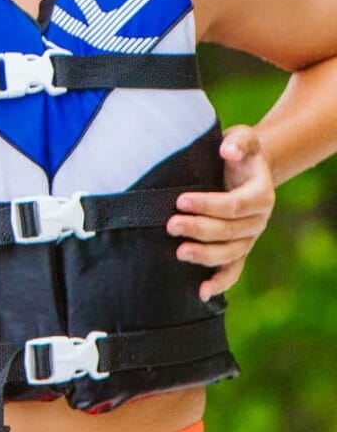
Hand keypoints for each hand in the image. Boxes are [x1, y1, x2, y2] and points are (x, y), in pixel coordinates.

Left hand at [167, 124, 274, 298]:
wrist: (244, 168)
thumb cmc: (237, 151)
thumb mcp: (242, 138)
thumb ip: (239, 141)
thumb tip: (228, 150)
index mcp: (261, 194)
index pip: (235, 205)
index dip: (209, 205)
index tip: (181, 200)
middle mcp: (258, 220)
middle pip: (229, 231)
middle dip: (199, 229)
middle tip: (170, 225)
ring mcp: (248, 237)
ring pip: (230, 253)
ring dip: (205, 255)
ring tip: (179, 252)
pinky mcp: (238, 248)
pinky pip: (233, 269)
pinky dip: (219, 282)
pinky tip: (201, 292)